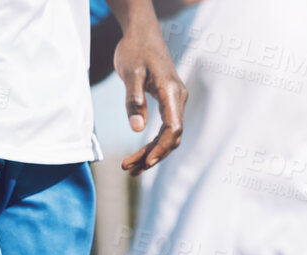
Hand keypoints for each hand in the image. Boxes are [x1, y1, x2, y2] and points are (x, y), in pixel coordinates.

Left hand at [112, 23, 185, 173]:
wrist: (141, 33)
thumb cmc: (135, 50)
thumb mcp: (130, 73)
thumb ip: (134, 100)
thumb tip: (136, 129)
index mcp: (172, 92)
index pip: (173, 129)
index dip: (161, 148)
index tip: (146, 162)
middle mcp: (178, 98)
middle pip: (171, 137)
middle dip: (152, 156)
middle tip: (128, 169)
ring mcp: (175, 101)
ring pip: (168, 136)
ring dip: (151, 154)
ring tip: (130, 168)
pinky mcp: (168, 102)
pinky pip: (164, 129)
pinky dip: (152, 144)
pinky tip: (139, 156)